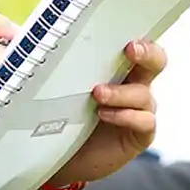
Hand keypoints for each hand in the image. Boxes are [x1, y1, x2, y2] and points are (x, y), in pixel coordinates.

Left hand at [47, 39, 164, 187]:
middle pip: (156, 61)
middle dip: (147, 52)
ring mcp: (139, 110)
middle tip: (130, 50)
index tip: (127, 33)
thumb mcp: (58, 85)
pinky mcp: (139, 135)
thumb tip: (33, 33)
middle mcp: (134, 85)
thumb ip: (58, 62)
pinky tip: (105, 115)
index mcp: (118, 66)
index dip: (139, 35)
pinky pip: (145, 121)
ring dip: (121, 92)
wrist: (58, 156)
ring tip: (97, 94)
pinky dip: (127, 116)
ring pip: (144, 94)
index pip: (138, 43)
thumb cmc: (60, 114)